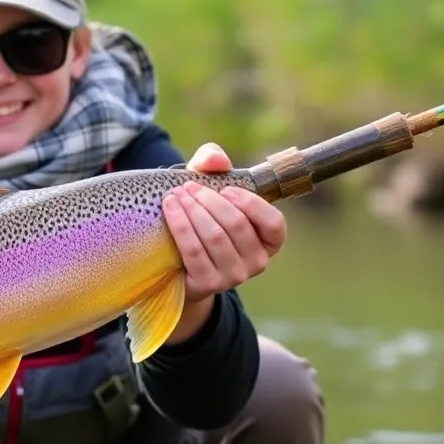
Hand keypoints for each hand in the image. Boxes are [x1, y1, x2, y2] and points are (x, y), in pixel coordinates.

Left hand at [161, 143, 286, 339]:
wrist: (178, 261)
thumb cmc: (202, 216)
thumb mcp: (210, 186)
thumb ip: (214, 162)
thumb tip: (216, 160)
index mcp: (269, 241)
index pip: (274, 223)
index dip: (251, 203)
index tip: (225, 189)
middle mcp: (257, 262)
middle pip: (237, 225)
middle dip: (209, 201)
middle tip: (188, 187)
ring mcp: (234, 276)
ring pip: (214, 236)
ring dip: (192, 211)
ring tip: (176, 195)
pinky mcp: (208, 284)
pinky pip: (194, 250)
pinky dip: (180, 225)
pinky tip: (170, 209)